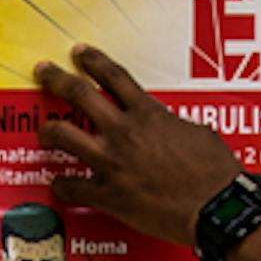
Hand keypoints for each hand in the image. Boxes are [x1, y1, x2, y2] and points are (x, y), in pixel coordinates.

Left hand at [36, 47, 241, 245]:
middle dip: (55, 78)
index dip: (92, 60)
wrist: (216, 207)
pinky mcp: (109, 194)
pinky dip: (61, 185)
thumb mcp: (198, 132)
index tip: (79, 52)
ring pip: (63, 135)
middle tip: (44, 72)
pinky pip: (72, 187)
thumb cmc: (215, 173)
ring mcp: (112, 162)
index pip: (113, 76)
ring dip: (49, 129)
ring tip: (45, 129)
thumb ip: (172, 124)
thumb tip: (166, 127)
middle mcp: (124, 132)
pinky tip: (59, 184)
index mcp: (148, 114)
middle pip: (79, 94)